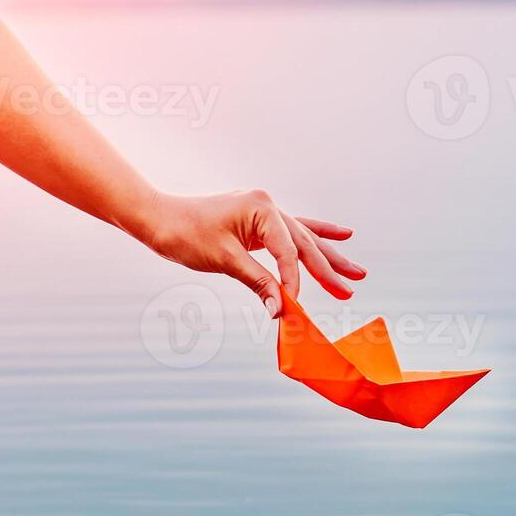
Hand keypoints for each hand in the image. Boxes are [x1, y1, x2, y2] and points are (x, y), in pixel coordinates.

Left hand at [134, 190, 364, 316]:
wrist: (158, 218)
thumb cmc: (185, 234)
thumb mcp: (224, 260)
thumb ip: (258, 282)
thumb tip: (281, 310)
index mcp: (261, 208)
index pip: (287, 251)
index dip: (294, 280)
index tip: (296, 304)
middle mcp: (268, 205)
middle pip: (304, 243)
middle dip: (328, 269)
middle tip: (350, 290)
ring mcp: (265, 211)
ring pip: (304, 239)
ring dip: (329, 257)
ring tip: (357, 273)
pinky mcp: (260, 220)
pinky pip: (293, 231)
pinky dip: (315, 235)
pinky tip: (343, 235)